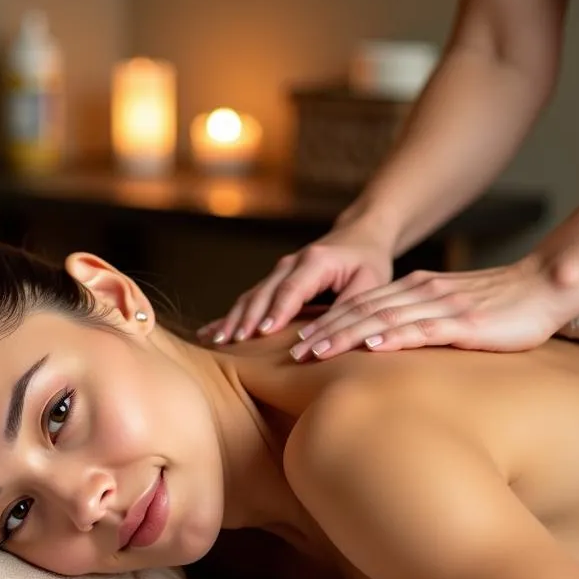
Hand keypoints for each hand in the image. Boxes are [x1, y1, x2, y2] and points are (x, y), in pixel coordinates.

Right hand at [198, 222, 392, 344]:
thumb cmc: (368, 261)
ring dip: (233, 319)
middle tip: (232, 342)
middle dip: (246, 318)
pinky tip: (209, 333)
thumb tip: (331, 335)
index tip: (262, 333)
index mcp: (315, 261)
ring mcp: (278, 271)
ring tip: (217, 341)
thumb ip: (351, 306)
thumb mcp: (370, 282)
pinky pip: (248, 300)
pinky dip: (230, 317)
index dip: (276, 311)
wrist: (359, 236)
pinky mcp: (272, 282)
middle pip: (263, 293)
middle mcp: (291, 263)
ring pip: (250, 296)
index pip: (291, 289)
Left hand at [289, 257, 564, 360]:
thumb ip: (420, 324)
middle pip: (362, 311)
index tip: (299, 341)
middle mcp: (421, 293)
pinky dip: (394, 336)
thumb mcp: (449, 312)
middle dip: (325, 331)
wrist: (545, 286)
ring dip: (346, 335)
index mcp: (415, 290)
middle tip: (293, 352)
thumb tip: (387, 348)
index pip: (361, 306)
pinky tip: (371, 345)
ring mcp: (441, 306)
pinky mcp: (464, 322)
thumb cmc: (499, 307)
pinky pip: (422, 328)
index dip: (327, 322)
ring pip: (383, 319)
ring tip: (317, 350)